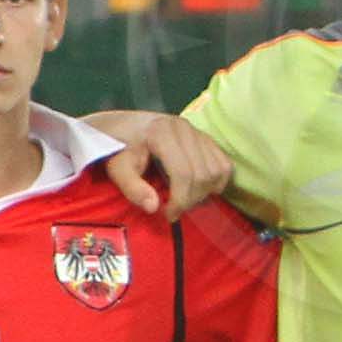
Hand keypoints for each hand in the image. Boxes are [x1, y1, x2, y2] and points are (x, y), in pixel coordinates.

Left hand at [80, 108, 230, 218]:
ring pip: (217, 169)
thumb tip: (153, 207)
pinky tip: (200, 189)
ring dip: (205, 191)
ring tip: (185, 199)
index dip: (180, 200)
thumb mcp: (117, 168)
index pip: (183, 173)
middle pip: (202, 173)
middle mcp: (184, 128)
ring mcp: (196, 131)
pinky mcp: (204, 136)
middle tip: (174, 210)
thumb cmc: (118, 148)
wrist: (121, 126)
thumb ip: (132, 188)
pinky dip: (217, 180)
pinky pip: (224, 162)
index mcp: (161, 133)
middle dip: (192, 199)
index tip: (168, 214)